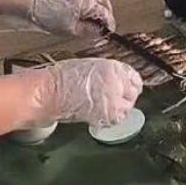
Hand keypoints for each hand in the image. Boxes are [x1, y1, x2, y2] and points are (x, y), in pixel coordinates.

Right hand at [25, 58, 142, 127]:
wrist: (51, 93)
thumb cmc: (63, 78)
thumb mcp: (91, 66)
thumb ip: (107, 73)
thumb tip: (116, 80)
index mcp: (113, 68)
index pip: (134, 78)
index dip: (130, 83)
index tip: (128, 86)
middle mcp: (117, 84)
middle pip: (133, 93)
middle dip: (126, 95)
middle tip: (116, 97)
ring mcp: (114, 101)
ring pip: (128, 106)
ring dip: (121, 106)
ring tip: (107, 105)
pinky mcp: (108, 116)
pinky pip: (118, 118)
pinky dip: (114, 116)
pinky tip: (103, 112)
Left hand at [28, 0, 114, 36]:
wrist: (33, 4)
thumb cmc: (49, 14)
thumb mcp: (72, 30)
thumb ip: (89, 30)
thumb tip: (99, 32)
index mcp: (90, 3)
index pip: (107, 15)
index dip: (109, 26)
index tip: (109, 33)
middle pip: (105, 6)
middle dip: (106, 17)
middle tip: (104, 29)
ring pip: (98, 2)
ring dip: (99, 13)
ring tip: (94, 25)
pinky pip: (89, 1)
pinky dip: (91, 10)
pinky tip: (85, 18)